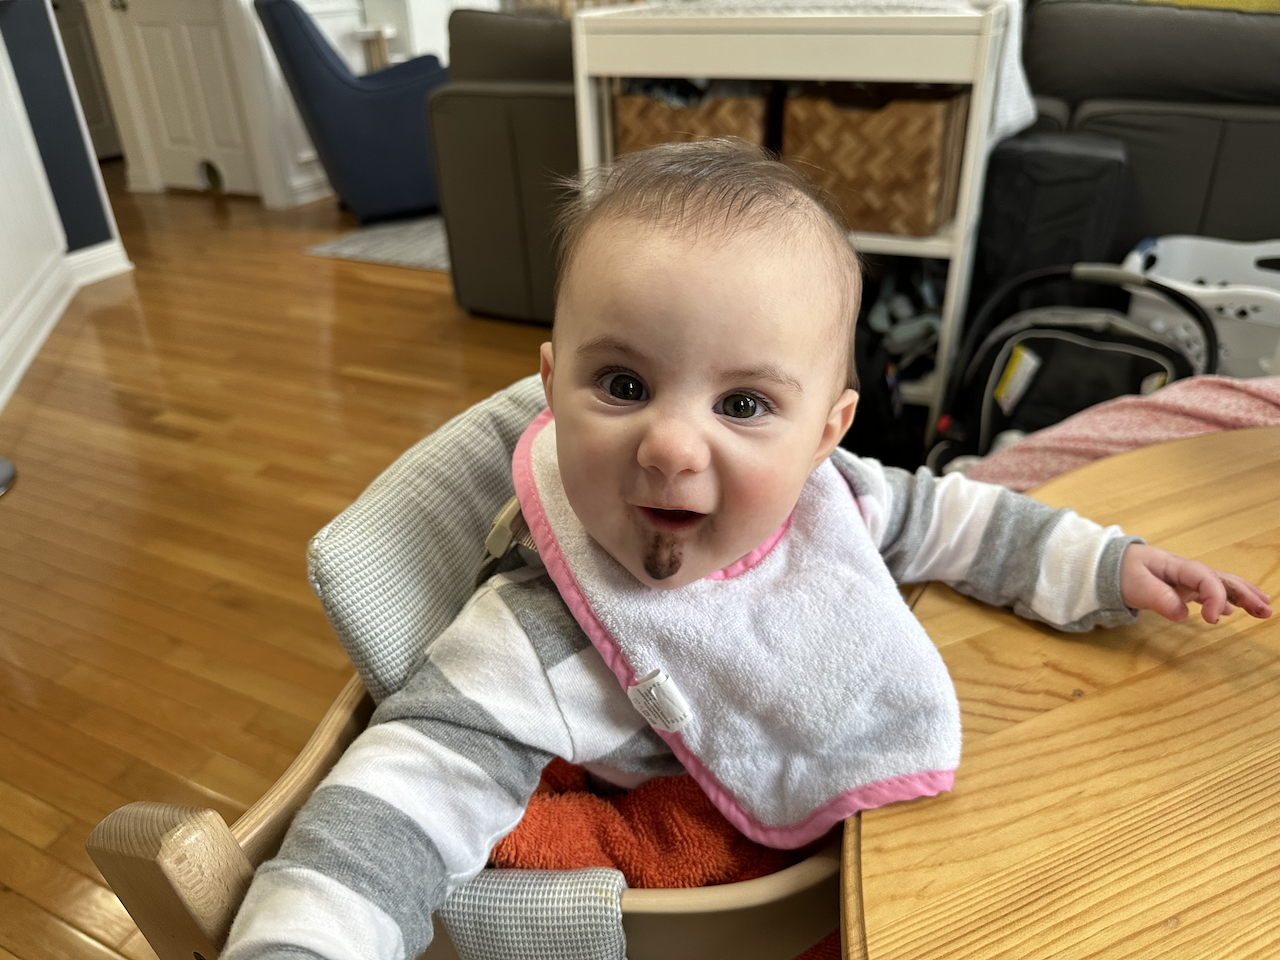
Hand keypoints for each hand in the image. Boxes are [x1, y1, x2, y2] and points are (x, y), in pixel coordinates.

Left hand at [1120, 543, 1272, 623]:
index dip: (1215, 598)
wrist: (1107, 563)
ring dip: (1242, 596)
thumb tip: (1183, 614)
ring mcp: (1185, 579)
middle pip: (1221, 579)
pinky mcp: (1181, 587)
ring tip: (1264, 609)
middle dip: (1245, 593)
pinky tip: (1233, 612)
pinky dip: (1224, 600)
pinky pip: (1208, 592)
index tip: (1214, 621)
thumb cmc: (1120, 571)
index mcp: (1176, 566)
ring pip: (1219, 585)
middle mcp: (1186, 571)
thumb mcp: (1135, 585)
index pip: (1205, 579)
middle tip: (1266, 610)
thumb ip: (1158, 598)